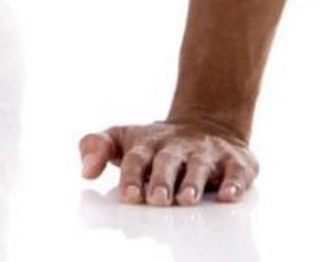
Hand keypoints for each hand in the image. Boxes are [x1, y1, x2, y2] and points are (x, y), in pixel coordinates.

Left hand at [78, 118, 258, 205]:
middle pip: (166, 162)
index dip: (131, 176)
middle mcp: (176, 147)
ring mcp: (206, 153)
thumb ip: (95, 148)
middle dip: (162, 181)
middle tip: (156, 199)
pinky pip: (237, 171)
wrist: (207, 123)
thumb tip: (84, 172)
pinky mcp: (235, 160)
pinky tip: (227, 196)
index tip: (128, 195)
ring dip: (193, 182)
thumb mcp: (121, 138)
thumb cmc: (156, 143)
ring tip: (186, 199)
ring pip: (199, 166)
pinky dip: (234, 183)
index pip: (135, 159)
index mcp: (147, 144)